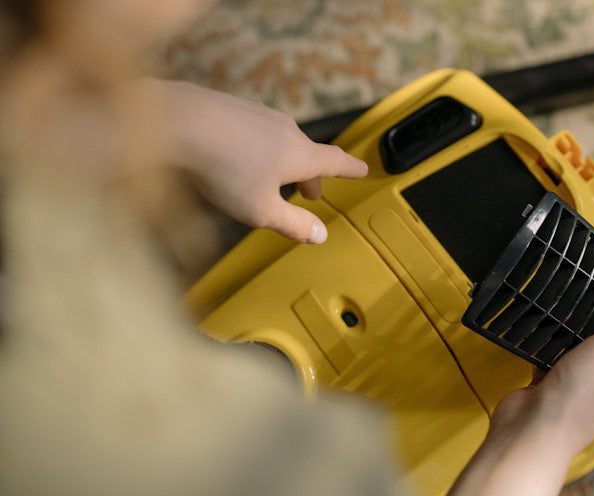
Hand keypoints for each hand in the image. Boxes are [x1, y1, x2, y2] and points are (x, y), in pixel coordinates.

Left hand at [146, 80, 367, 242]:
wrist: (176, 121)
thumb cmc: (222, 168)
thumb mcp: (261, 210)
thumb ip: (293, 224)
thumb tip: (319, 235)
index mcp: (300, 154)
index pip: (336, 162)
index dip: (352, 169)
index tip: (362, 169)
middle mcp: (286, 129)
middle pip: (308, 153)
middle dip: (311, 175)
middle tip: (309, 194)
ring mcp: (259, 114)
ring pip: (281, 141)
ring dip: (284, 161)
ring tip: (272, 178)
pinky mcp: (234, 107)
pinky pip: (256, 131)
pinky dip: (259, 148)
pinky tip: (239, 158)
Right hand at [428, 303, 593, 495]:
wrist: (536, 425)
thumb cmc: (584, 390)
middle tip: (591, 302)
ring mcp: (581, 392)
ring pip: (581, 354)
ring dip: (573, 337)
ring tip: (567, 314)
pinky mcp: (552, 390)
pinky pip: (555, 362)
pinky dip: (549, 349)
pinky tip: (545, 334)